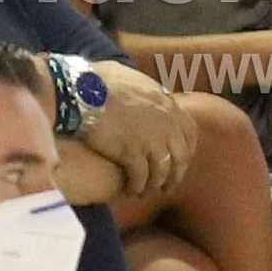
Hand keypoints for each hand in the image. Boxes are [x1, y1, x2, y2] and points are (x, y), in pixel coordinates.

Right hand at [86, 61, 197, 196]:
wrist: (82, 91)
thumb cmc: (100, 80)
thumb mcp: (134, 79)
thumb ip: (146, 90)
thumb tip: (145, 92)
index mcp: (168, 105)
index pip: (189, 132)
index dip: (187, 149)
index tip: (180, 160)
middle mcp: (166, 124)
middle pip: (180, 157)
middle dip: (175, 175)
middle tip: (167, 186)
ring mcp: (151, 140)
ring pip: (162, 172)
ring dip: (154, 185)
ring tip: (145, 192)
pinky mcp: (132, 153)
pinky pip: (140, 178)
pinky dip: (136, 187)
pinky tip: (129, 191)